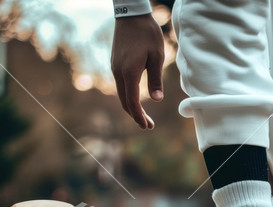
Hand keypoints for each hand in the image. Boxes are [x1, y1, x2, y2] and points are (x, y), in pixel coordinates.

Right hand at [111, 14, 164, 129]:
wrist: (131, 14)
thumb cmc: (147, 34)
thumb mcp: (157, 56)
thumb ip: (156, 79)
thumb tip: (157, 99)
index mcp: (129, 73)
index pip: (132, 102)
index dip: (139, 116)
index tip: (146, 126)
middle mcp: (119, 73)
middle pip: (125, 102)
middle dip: (136, 116)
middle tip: (148, 126)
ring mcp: (115, 69)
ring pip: (122, 95)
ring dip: (132, 108)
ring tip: (144, 116)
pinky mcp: (115, 65)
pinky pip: (121, 87)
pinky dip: (128, 98)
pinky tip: (136, 100)